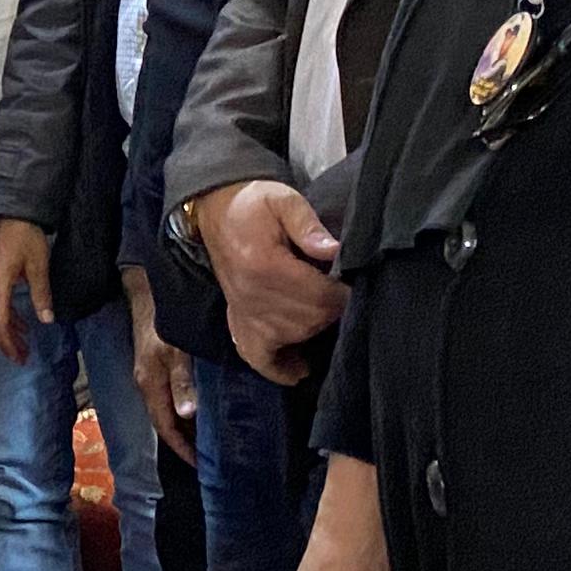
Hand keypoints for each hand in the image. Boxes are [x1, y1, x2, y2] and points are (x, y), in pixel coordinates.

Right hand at [0, 218, 55, 360]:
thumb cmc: (26, 237)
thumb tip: (47, 320)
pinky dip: (7, 317)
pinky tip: (21, 322)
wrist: (12, 211)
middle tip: (22, 358)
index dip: (8, 343)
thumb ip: (41, 294)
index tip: (20, 358)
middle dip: (6, 342)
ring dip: (7, 331)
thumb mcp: (38, 265)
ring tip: (24, 345)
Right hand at [125, 268, 194, 468]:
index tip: (201, 465)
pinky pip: (169, 395)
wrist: (144, 289)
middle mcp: (146, 382)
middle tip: (209, 456)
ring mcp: (149, 373)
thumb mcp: (173, 350)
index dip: (182, 448)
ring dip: (184, 426)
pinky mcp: (155, 363)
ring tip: (207, 437)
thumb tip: (187, 415)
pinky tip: (198, 408)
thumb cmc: (160, 319)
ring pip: (167, 409)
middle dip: (184, 441)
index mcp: (149, 383)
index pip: (164, 426)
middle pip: (164, 421)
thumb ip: (181, 380)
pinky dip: (183, 408)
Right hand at [200, 180, 346, 384]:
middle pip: (310, 320)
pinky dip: (279, 368)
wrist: (216, 211)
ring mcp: (243, 313)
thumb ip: (308, 224)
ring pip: (292, 337)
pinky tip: (299, 369)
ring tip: (327, 314)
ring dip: (315, 330)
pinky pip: (257, 357)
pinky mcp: (237, 322)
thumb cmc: (255, 205)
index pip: (319, 296)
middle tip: (342, 295)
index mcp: (265, 266)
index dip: (344, 294)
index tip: (354, 284)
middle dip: (333, 311)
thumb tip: (333, 250)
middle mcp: (252, 296)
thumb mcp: (283, 200)